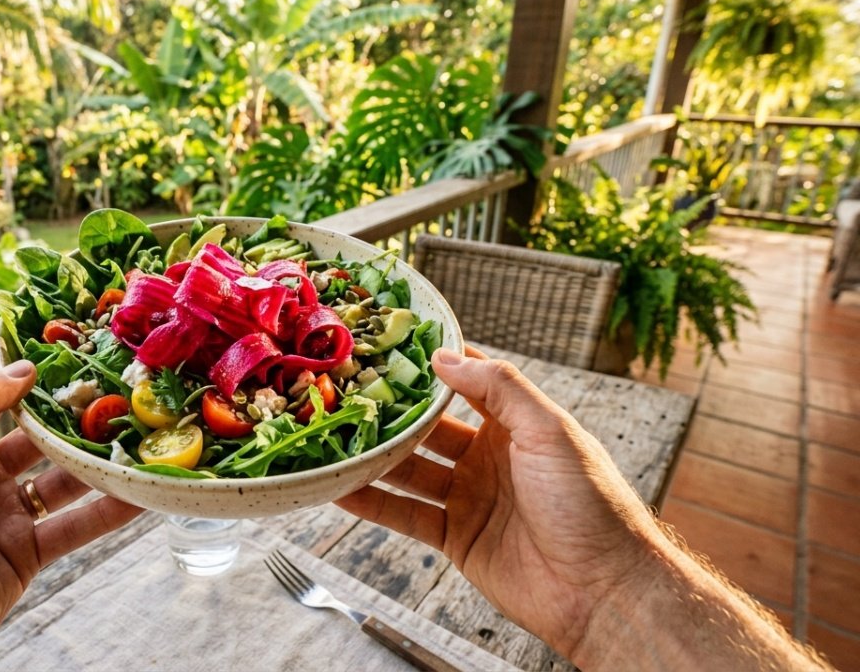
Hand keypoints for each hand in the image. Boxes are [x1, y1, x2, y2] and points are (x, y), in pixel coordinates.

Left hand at [0, 361, 142, 670]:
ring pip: (64, 481)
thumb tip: (22, 370)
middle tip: (121, 395)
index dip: (32, 380)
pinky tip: (139, 494)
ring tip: (140, 440)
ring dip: (98, 463)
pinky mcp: (25, 555)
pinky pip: (74, 527)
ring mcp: (5, 515)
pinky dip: (108, 512)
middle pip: (39, 439)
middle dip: (75, 419)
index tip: (76, 356)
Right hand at [335, 347, 663, 658]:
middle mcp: (488, 457)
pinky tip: (340, 488)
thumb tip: (445, 356)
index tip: (391, 344)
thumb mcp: (550, 431)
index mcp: (516, 425)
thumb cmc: (590, 503)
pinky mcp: (455, 538)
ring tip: (333, 437)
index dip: (433, 363)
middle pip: (428, 427)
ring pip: (410, 470)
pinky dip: (372, 502)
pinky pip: (405, 515)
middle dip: (391, 411)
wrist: (602, 589)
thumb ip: (500, 389)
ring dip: (375, 456)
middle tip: (348, 391)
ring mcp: (469, 498)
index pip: (468, 382)